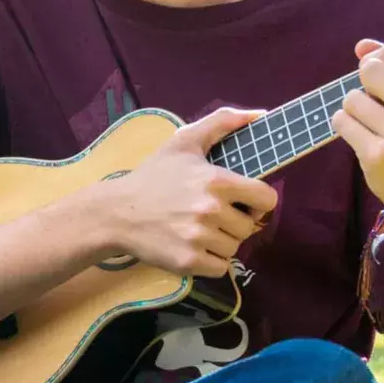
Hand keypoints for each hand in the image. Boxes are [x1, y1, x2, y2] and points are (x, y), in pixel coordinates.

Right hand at [93, 107, 279, 277]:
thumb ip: (223, 122)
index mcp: (217, 181)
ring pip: (234, 248)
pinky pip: (220, 268)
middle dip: (233, 222)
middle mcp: (211, 210)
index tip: (241, 201)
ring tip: (197, 230)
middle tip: (208, 216)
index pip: (266, 199)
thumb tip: (261, 114)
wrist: (116, 212)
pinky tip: (191, 247)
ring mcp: (200, 238)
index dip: (257, 201)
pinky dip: (209, 261)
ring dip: (220, 242)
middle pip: (248, 227)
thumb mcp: (185, 141)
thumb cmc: (154, 176)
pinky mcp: (189, 261)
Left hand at [331, 40, 383, 229]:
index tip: (375, 81)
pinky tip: (361, 138)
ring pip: (350, 99)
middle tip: (371, 105)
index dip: (372, 62)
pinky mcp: (376, 154)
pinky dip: (344, 127)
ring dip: (352, 111)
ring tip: (370, 127)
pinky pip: (341, 122)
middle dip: (362, 85)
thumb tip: (361, 45)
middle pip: (369, 70)